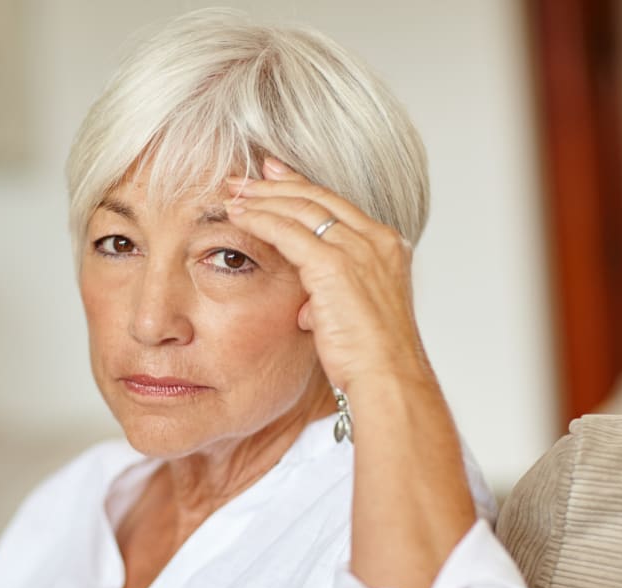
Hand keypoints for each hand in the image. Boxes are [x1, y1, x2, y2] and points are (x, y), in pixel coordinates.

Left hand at [224, 157, 429, 392]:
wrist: (388, 377)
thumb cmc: (371, 359)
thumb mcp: (354, 318)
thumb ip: (332, 301)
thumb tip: (310, 306)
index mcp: (388, 248)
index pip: (337, 204)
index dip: (302, 186)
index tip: (274, 175)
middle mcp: (376, 241)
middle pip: (319, 198)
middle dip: (277, 183)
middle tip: (245, 176)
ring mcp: (358, 250)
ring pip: (301, 209)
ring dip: (262, 198)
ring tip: (233, 192)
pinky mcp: (334, 266)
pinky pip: (287, 232)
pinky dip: (259, 219)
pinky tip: (237, 215)